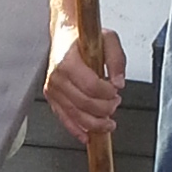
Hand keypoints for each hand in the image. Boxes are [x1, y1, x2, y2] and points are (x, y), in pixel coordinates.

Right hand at [43, 23, 124, 143]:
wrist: (65, 35)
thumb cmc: (83, 37)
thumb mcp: (108, 38)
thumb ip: (117, 59)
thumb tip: (118, 82)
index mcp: (68, 61)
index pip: (90, 86)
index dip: (107, 93)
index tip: (116, 91)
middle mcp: (57, 77)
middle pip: (84, 104)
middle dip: (104, 108)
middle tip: (115, 104)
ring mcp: (53, 89)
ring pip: (75, 115)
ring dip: (95, 123)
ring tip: (109, 123)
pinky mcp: (52, 98)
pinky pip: (64, 119)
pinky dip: (76, 130)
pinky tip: (87, 135)